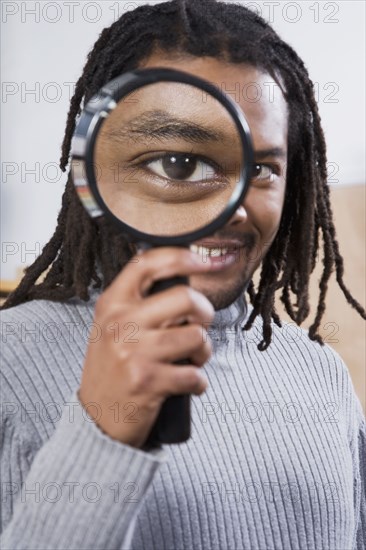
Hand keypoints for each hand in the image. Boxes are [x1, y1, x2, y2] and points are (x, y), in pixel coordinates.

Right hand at [78, 247, 214, 448]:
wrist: (95, 421)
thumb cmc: (112, 370)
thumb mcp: (113, 328)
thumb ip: (140, 303)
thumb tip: (185, 278)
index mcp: (112, 304)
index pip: (148, 263)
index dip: (184, 256)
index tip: (208, 261)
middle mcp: (120, 323)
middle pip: (185, 297)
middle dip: (206, 312)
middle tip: (202, 325)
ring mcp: (133, 352)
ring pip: (196, 336)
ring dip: (204, 351)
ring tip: (193, 360)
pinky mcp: (147, 381)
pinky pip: (194, 374)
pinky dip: (199, 383)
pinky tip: (188, 385)